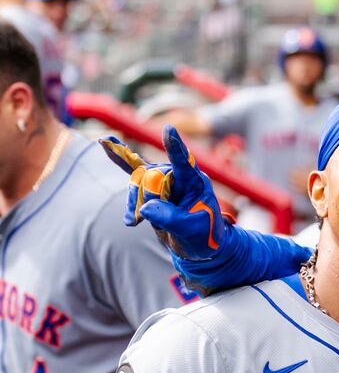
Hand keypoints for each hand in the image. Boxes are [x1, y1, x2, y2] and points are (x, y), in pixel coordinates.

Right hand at [100, 126, 230, 262]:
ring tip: (135, 221)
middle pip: (150, 176)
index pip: (184, 163)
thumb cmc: (202, 234)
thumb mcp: (190, 230)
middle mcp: (178, 175)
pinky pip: (131, 167)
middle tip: (156, 220)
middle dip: (146, 198)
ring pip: (136, 181)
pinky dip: (118, 157)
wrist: (196, 243)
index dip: (175, 147)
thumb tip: (145, 209)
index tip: (169, 129)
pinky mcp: (150, 184)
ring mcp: (163, 178)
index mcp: (195, 182)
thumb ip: (170, 218)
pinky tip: (103, 143)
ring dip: (133, 202)